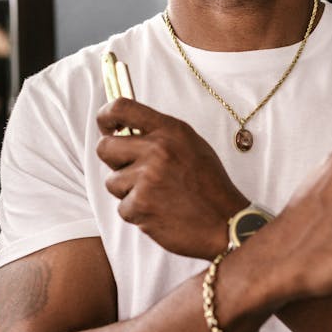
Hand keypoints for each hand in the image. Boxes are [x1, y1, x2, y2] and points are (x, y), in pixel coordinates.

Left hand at [96, 97, 246, 258]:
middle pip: (105, 147)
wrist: (226, 223)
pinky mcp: (142, 205)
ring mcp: (148, 178)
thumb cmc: (209, 186)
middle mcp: (157, 149)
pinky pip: (123, 208)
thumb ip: (160, 135)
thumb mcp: (192, 146)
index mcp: (171, 131)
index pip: (122, 108)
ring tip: (158, 197)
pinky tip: (161, 213)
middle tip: (132, 173)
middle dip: (114, 162)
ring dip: (129, 192)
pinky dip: (138, 214)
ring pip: (112, 182)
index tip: (106, 126)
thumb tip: (124, 130)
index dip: (106, 116)